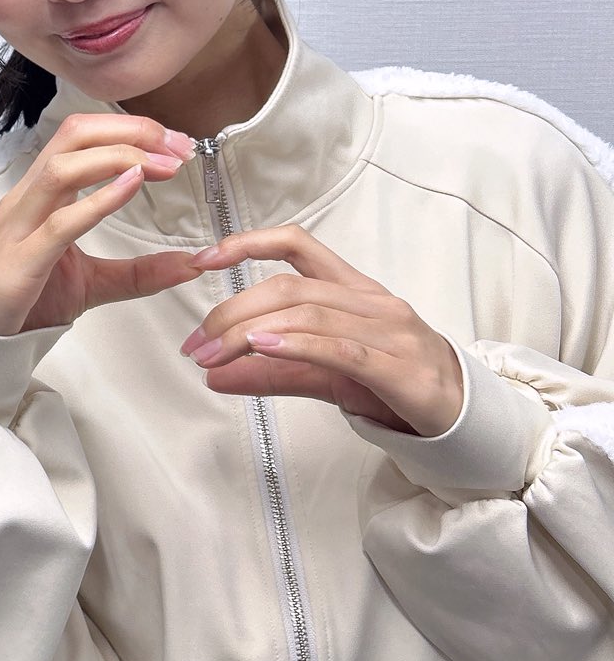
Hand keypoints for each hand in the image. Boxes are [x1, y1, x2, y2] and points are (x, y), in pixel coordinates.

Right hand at [0, 113, 201, 335]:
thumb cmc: (26, 299)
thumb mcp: (93, 281)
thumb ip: (139, 272)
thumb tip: (191, 266)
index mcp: (43, 193)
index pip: (83, 136)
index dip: (132, 129)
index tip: (176, 143)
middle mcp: (29, 198)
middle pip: (74, 135)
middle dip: (130, 131)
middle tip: (178, 145)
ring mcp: (20, 226)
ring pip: (62, 168)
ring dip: (119, 157)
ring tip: (162, 165)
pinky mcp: (20, 262)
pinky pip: (59, 222)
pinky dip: (98, 200)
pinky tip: (131, 187)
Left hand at [180, 225, 463, 435]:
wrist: (464, 417)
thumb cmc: (395, 385)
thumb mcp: (325, 374)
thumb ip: (270, 371)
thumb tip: (212, 374)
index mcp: (352, 289)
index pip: (297, 245)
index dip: (248, 243)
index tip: (202, 259)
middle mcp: (370, 302)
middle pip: (289, 287)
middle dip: (233, 312)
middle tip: (196, 343)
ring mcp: (388, 332)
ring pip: (308, 315)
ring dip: (249, 334)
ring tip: (212, 355)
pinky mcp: (399, 370)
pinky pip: (339, 349)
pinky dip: (296, 344)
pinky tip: (262, 347)